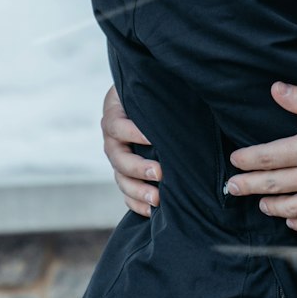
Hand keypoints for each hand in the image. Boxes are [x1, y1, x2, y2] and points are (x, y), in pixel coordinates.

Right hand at [101, 84, 159, 216]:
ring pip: (120, 179)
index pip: (118, 125)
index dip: (134, 133)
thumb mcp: (149, 86)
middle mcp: (111, 139)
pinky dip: (136, 203)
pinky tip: (152, 211)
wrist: (142, 101)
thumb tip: (185, 90)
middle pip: (118, 158)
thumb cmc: (151, 90)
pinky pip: (124, 194)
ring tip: (157, 199)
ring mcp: (117, 158)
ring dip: (138, 191)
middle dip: (138, 168)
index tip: (154, 138)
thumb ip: (156, 92)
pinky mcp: (124, 174)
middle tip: (159, 173)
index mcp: (114, 114)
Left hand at [226, 83, 296, 232]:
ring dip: (270, 205)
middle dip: (247, 186)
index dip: (247, 160)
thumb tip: (276, 90)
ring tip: (259, 203)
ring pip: (290, 207)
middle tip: (230, 188)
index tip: (234, 162)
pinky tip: (291, 221)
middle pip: (272, 185)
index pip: (269, 156)